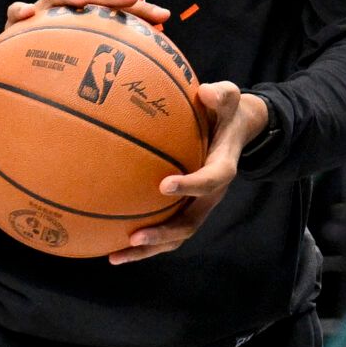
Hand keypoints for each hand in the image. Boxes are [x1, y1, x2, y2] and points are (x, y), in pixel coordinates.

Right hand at [0, 0, 170, 111]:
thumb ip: (109, 79)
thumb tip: (151, 95)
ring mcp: (41, 14)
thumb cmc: (55, 74)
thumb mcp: (84, 76)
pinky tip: (26, 14)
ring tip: (82, 1)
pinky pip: (14, 12)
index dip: (141, 10)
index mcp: (89, 20)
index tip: (164, 18)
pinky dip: (19, 10)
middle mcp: (67, 12)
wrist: (9, 67)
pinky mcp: (14, 24)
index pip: (119, 8)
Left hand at [109, 82, 266, 265]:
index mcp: (223, 167)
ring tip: (116, 256)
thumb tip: (205, 91)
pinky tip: (110, 244)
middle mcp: (211, 193)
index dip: (190, 186)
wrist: (234, 129)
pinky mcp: (185, 207)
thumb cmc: (224, 110)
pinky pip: (164, 228)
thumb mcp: (230, 96)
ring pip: (176, 235)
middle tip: (135, 237)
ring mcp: (198, 205)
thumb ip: (221, 94)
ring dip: (148, 249)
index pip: (210, 180)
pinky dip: (142, 242)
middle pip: (190, 223)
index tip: (163, 185)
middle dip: (163, 233)